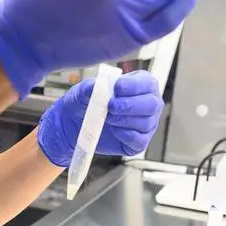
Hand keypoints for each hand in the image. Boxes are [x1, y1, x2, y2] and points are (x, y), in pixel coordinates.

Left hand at [36, 71, 164, 167]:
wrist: (74, 124)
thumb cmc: (85, 102)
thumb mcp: (83, 91)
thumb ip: (91, 87)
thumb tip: (97, 87)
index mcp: (141, 85)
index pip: (147, 83)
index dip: (133, 86)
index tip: (117, 88)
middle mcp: (149, 104)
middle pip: (151, 104)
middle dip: (129, 105)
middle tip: (110, 106)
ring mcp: (146, 124)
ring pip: (145, 123)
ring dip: (124, 120)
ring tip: (107, 118)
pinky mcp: (139, 142)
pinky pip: (138, 140)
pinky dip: (125, 135)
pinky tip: (113, 130)